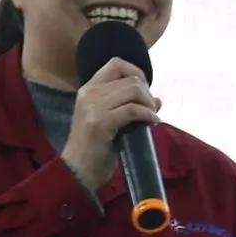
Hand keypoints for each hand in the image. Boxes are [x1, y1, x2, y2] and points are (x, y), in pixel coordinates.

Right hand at [61, 57, 161, 189]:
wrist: (77, 172)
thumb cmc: (94, 149)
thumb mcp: (109, 122)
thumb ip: (128, 106)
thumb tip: (157, 99)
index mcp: (88, 89)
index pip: (116, 64)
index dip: (137, 72)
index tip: (145, 91)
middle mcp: (89, 93)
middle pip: (130, 79)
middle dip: (147, 93)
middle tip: (151, 110)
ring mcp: (93, 107)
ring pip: (134, 90)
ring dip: (149, 104)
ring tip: (152, 117)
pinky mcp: (100, 123)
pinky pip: (133, 110)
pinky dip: (148, 115)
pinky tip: (153, 123)